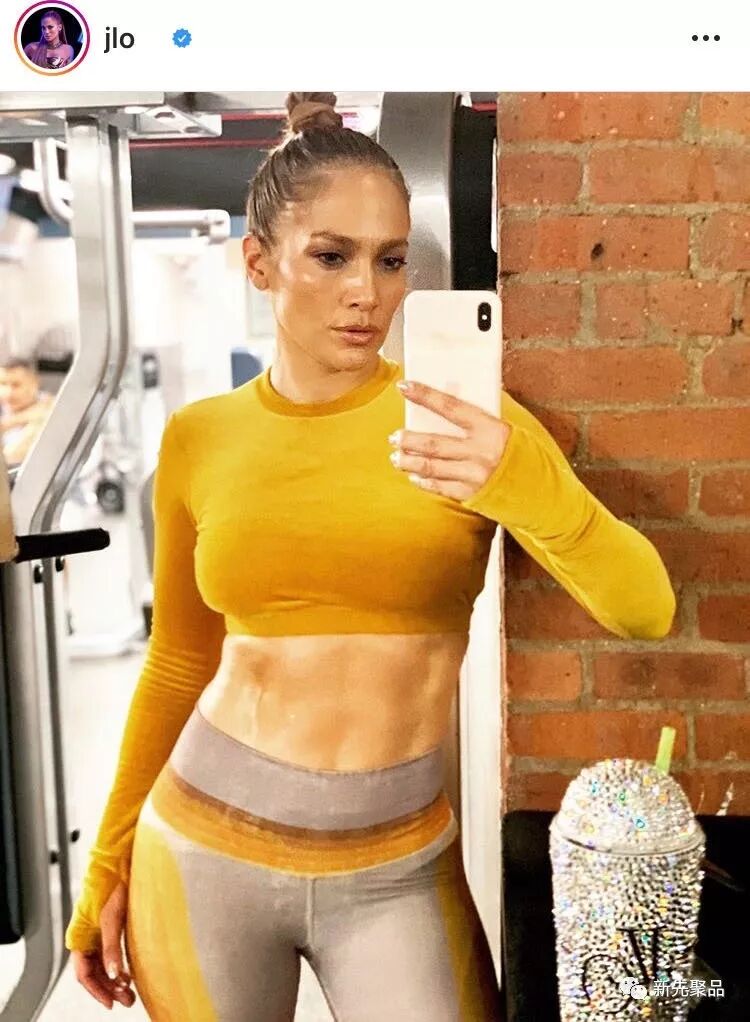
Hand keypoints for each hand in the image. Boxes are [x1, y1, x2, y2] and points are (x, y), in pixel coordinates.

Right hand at [71, 881, 135, 1009]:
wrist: (120, 864)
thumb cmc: (112, 886)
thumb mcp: (112, 920)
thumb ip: (112, 948)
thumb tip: (114, 974)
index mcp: (79, 938)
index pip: (84, 973)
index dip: (97, 990)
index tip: (111, 1002)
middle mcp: (87, 939)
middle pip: (94, 972)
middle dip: (109, 989)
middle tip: (126, 1001)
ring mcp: (98, 934)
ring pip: (102, 965)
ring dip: (115, 981)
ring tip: (130, 993)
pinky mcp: (111, 929)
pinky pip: (110, 955)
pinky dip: (118, 966)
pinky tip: (129, 974)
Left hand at [390, 380, 510, 500]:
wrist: (539, 491)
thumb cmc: (520, 454)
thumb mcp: (505, 431)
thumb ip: (478, 420)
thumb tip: (449, 401)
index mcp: (491, 429)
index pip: (451, 407)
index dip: (426, 396)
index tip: (405, 386)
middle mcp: (481, 452)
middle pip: (434, 443)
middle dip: (409, 439)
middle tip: (395, 436)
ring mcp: (474, 476)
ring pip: (431, 467)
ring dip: (409, 461)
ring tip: (396, 457)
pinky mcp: (470, 494)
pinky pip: (439, 486)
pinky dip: (423, 481)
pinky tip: (413, 475)